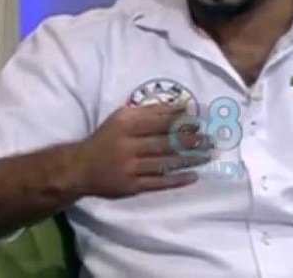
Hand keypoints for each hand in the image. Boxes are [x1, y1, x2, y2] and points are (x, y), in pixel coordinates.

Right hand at [69, 103, 212, 198]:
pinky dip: (176, 180)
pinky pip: (158, 183)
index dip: (182, 122)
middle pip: (165, 143)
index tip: (202, 121)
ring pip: (164, 163)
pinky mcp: (131, 187)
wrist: (80, 168)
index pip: (159, 122)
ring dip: (189, 160)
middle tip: (212, 140)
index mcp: (125, 125)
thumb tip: (181, 106)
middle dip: (191, 141)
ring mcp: (129, 168)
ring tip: (208, 156)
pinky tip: (193, 176)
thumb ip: (149, 112)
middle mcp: (127, 146)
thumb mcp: (122, 118)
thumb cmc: (106, 138)